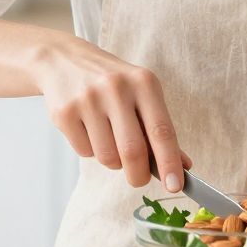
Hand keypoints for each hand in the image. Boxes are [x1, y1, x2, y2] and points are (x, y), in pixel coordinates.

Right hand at [32, 35, 188, 191]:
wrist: (63, 60)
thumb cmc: (113, 84)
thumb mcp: (142, 95)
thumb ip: (161, 129)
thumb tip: (183, 166)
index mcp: (144, 83)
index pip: (161, 131)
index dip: (169, 162)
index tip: (175, 186)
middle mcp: (117, 88)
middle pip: (133, 151)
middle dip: (139, 174)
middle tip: (139, 178)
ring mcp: (88, 99)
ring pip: (107, 157)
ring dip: (113, 161)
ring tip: (110, 140)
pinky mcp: (64, 112)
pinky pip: (84, 152)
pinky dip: (91, 151)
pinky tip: (89, 129)